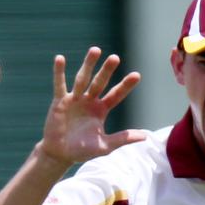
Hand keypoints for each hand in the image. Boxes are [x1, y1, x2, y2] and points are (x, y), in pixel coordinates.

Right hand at [40, 48, 145, 166]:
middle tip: (115, 58)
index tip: (137, 75)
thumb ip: (123, 138)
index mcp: (101, 110)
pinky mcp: (60, 101)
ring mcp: (75, 99)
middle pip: (100, 82)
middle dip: (107, 70)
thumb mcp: (105, 145)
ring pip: (83, 79)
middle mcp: (89, 101)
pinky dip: (59, 72)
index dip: (126, 86)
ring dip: (88, 65)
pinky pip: (60, 85)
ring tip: (96, 50)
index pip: (116, 95)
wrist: (61, 154)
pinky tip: (60, 59)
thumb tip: (146, 136)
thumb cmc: (83, 150)